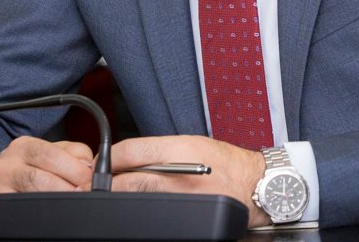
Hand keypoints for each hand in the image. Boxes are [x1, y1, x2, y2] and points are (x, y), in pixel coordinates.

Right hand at [0, 137, 94, 218]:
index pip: (54, 155)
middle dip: (69, 188)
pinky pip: (23, 212)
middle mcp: (8, 164)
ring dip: (58, 202)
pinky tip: (52, 213)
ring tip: (71, 204)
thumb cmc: (31, 167)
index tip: (90, 179)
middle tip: (83, 194)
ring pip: (33, 197)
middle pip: (42, 178)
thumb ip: (75, 154)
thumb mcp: (52, 152)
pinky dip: (41, 214)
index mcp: (25, 146)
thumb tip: (90, 167)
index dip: (76, 169)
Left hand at [110, 136, 268, 227]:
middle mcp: (178, 174)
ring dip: (124, 195)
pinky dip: (143, 207)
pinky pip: (152, 211)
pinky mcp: (181, 215)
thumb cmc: (227, 164)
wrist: (253, 186)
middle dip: (110, 181)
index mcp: (180, 149)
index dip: (111, 157)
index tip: (105, 160)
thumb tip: (125, 157)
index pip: (129, 151)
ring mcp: (179, 198)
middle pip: (127, 180)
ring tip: (123, 191)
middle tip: (104, 181)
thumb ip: (159, 149)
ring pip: (136, 198)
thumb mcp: (193, 144)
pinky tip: (144, 203)